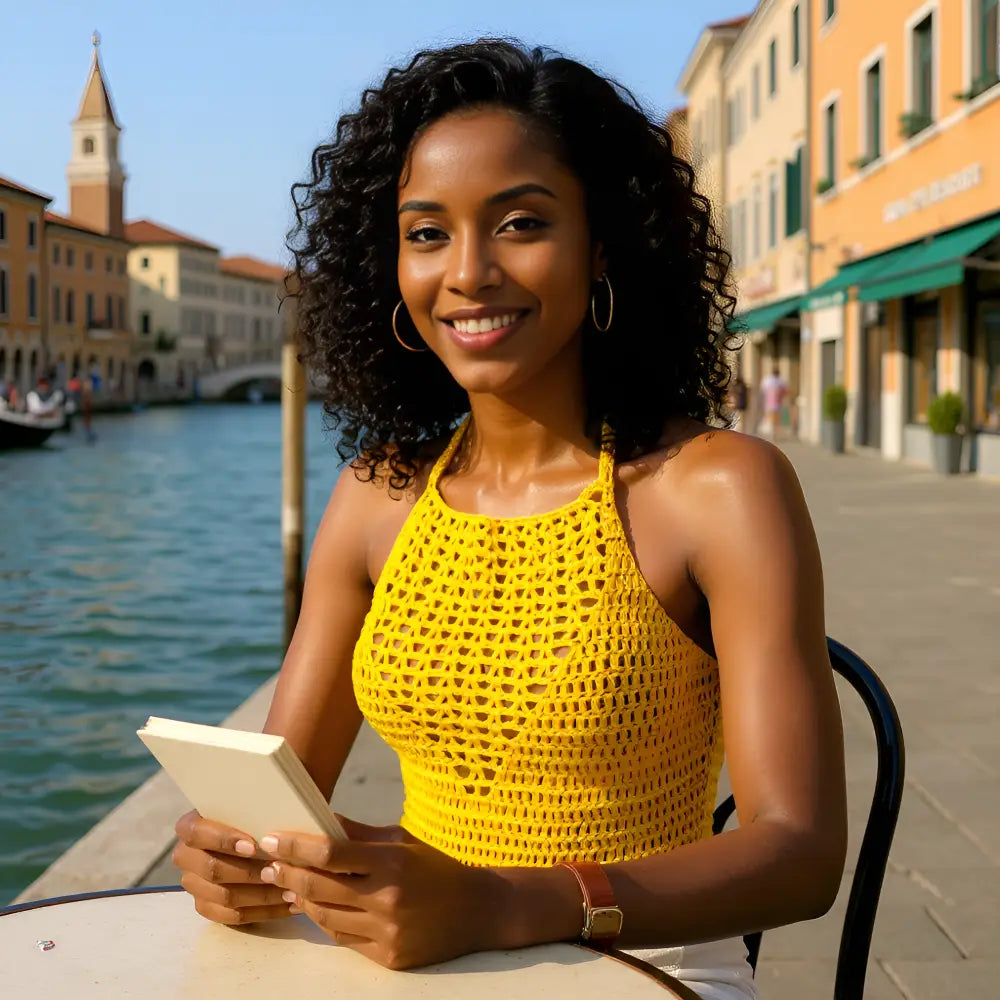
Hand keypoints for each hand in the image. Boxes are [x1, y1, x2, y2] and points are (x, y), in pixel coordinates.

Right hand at [172, 810, 292, 924]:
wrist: (246, 840)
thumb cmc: (252, 816)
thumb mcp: (251, 806)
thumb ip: (258, 807)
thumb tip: (280, 810)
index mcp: (190, 826)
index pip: (197, 833)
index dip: (223, 841)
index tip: (253, 847)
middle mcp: (185, 856)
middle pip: (211, 870)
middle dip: (249, 873)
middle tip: (279, 872)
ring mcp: (193, 884)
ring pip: (224, 896)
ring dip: (261, 895)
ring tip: (291, 890)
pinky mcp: (206, 906)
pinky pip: (231, 916)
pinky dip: (262, 912)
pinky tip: (287, 907)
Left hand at [259, 821, 505, 968]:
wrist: (480, 911)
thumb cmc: (437, 868)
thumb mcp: (403, 841)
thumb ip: (360, 833)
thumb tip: (321, 818)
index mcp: (393, 863)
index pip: (331, 854)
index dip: (295, 846)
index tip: (272, 838)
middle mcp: (388, 899)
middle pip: (319, 887)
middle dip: (288, 872)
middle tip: (268, 862)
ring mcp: (388, 933)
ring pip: (325, 917)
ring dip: (301, 899)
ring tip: (288, 883)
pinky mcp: (389, 958)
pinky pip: (343, 940)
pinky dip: (326, 922)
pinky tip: (317, 907)